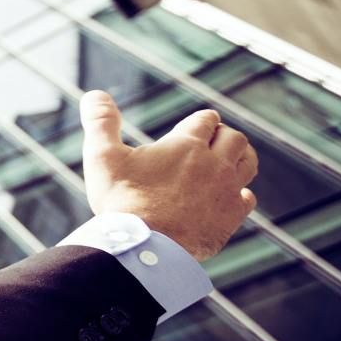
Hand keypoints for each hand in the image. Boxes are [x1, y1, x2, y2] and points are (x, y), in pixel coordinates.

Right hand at [79, 90, 257, 260]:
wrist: (144, 246)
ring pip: (247, 163)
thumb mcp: (102, 157)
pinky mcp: (231, 217)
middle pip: (233, 138)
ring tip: (228, 160)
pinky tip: (229, 196)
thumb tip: (93, 94)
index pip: (206, 120)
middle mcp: (215, 163)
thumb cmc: (121, 200)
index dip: (200, 120)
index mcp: (187, 144)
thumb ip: (101, 122)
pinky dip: (241, 193)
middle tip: (210, 141)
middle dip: (222, 135)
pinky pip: (247, 198)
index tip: (193, 125)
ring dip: (240, 157)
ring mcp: (226, 190)